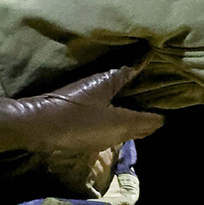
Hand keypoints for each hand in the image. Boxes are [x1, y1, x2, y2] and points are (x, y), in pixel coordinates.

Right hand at [0, 65, 163, 149]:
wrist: (38, 125)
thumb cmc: (72, 104)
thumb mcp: (99, 84)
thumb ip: (123, 74)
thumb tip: (145, 60)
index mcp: (126, 124)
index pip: (154, 122)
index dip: (161, 110)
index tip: (165, 96)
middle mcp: (119, 138)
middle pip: (142, 130)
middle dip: (148, 116)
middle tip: (150, 96)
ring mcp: (103, 143)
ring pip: (126, 133)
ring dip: (131, 119)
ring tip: (132, 100)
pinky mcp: (88, 143)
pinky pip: (112, 133)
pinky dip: (116, 122)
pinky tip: (108, 110)